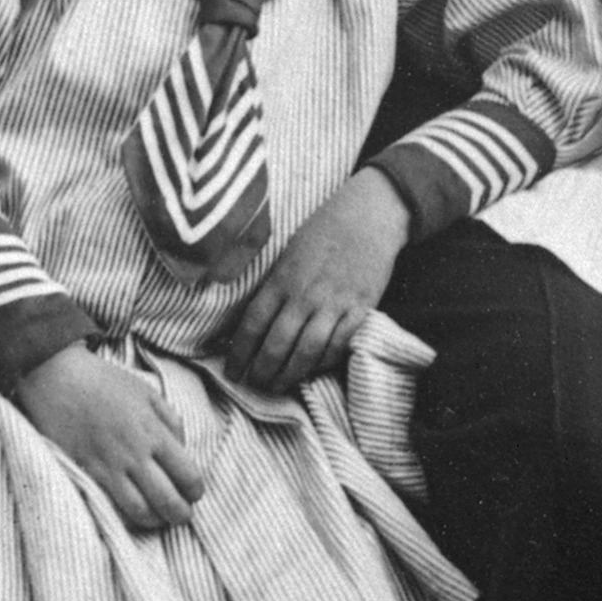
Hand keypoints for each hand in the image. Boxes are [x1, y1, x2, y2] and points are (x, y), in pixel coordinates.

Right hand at [17, 344, 203, 533]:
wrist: (56, 379)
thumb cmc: (103, 382)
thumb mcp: (147, 392)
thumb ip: (170, 420)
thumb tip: (183, 448)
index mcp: (154, 432)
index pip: (187, 474)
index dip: (195, 491)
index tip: (194, 494)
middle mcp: (134, 454)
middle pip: (166, 499)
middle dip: (180, 514)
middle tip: (182, 516)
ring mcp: (108, 467)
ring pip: (138, 510)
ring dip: (154, 520)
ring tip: (159, 519)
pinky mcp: (84, 473)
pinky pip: (109, 504)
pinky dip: (124, 516)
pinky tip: (131, 513)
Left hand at [218, 172, 411, 391]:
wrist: (369, 214)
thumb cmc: (324, 230)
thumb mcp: (288, 253)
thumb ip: (274, 286)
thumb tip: (255, 321)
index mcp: (282, 279)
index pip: (252, 325)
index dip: (239, 354)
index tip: (232, 371)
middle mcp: (305, 295)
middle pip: (277, 345)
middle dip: (262, 372)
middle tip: (255, 386)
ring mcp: (334, 303)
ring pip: (307, 352)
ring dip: (290, 375)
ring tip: (279, 385)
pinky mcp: (361, 309)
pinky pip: (339, 345)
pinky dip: (324, 362)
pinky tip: (313, 368)